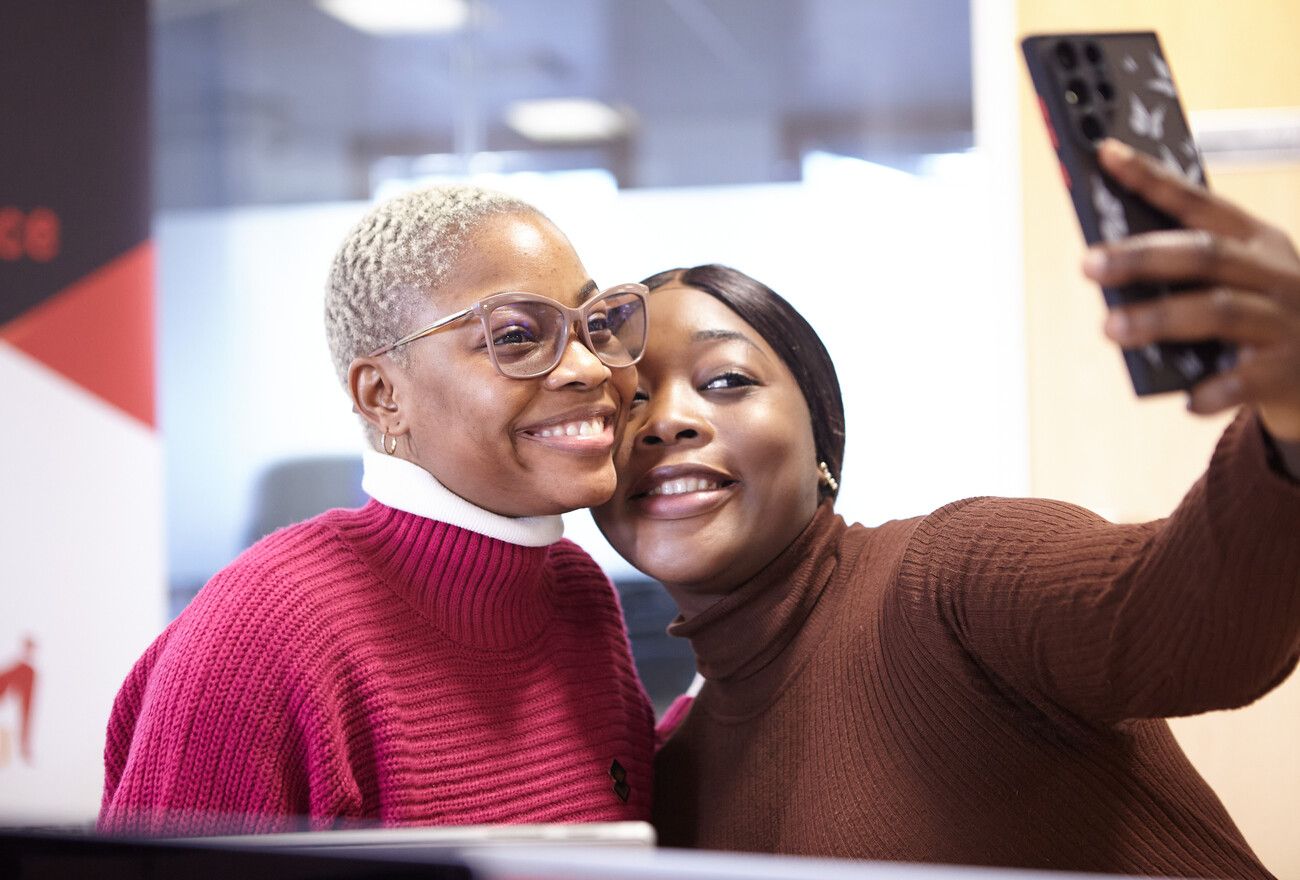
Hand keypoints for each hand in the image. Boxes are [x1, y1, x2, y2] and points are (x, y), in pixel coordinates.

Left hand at [1082, 138, 1299, 443]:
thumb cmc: (1266, 316)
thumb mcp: (1238, 280)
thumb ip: (1186, 271)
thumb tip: (1108, 268)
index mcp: (1255, 240)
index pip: (1196, 201)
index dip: (1151, 178)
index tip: (1106, 155)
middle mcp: (1274, 273)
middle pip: (1204, 255)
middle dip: (1143, 256)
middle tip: (1089, 264)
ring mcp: (1286, 320)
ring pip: (1220, 311)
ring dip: (1161, 318)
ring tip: (1111, 327)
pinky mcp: (1288, 369)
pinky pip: (1247, 380)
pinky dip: (1216, 389)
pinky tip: (1188, 400)